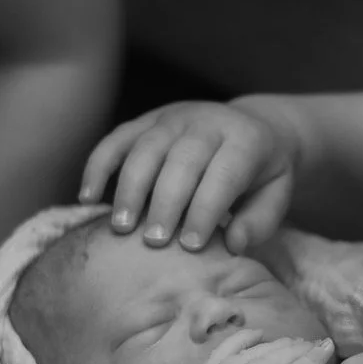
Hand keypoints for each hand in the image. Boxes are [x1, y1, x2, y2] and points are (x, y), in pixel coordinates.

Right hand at [80, 100, 295, 253]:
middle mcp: (206, 122)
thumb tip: (234, 244)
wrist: (252, 127)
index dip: (206, 209)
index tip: (191, 246)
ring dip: (130, 188)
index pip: (223, 173)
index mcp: (245, 140)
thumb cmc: (262, 175)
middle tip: (153, 242)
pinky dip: (98, 167)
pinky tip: (86, 198)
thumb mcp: (276, 196)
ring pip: (146, 148)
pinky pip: (117, 139)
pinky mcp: (146, 120)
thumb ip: (259, 221)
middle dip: (165, 202)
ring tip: (121, 227)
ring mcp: (173, 117)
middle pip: (181, 160)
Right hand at [183, 330, 336, 363]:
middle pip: (258, 352)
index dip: (246, 339)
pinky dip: (313, 360)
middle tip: (300, 343)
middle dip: (281, 346)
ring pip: (278, 358)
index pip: (228, 348)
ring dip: (299, 350)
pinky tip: (325, 351)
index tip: (260, 334)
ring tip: (315, 346)